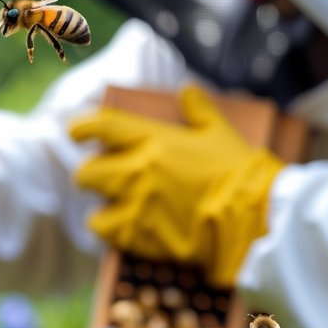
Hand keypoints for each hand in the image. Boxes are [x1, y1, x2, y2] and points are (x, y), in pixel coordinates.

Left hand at [70, 86, 282, 285]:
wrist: (252, 217)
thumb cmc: (240, 172)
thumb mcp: (220, 132)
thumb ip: (199, 111)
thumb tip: (188, 91)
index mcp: (154, 140)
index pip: (102, 126)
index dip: (81, 128)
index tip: (74, 132)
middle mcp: (138, 171)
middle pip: (86, 174)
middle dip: (89, 176)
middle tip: (102, 179)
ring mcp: (137, 206)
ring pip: (93, 212)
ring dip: (102, 211)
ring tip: (115, 211)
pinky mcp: (142, 237)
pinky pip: (109, 236)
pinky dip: (113, 234)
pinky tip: (125, 231)